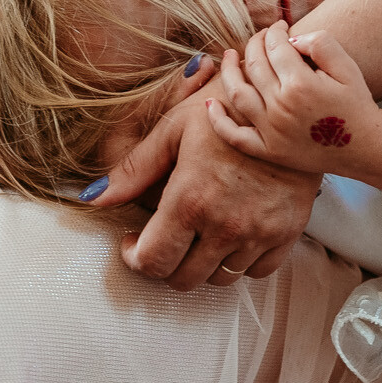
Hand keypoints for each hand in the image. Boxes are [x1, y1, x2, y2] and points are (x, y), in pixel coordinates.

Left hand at [88, 58, 322, 290]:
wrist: (289, 103)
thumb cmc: (226, 108)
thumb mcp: (174, 129)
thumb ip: (133, 170)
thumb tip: (92, 198)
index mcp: (190, 200)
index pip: (152, 261)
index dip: (135, 258)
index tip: (132, 242)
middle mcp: (225, 225)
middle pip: (184, 279)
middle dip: (165, 264)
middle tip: (162, 239)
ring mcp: (260, 233)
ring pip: (220, 279)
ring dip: (201, 264)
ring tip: (196, 235)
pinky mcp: (288, 233)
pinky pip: (258, 271)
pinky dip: (240, 262)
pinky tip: (231, 236)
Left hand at [204, 23, 381, 192]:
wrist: (365, 148)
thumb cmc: (356, 104)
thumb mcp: (347, 67)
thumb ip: (321, 43)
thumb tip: (290, 39)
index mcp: (300, 85)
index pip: (276, 47)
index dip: (276, 31)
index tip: (280, 26)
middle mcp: (280, 107)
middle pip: (254, 65)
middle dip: (255, 44)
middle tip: (261, 37)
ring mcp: (271, 131)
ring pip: (237, 94)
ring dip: (229, 71)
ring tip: (228, 56)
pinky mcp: (268, 150)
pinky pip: (234, 136)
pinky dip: (217, 121)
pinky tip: (209, 104)